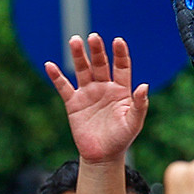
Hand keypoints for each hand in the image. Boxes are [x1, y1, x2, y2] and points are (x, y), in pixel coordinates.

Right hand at [47, 34, 147, 164]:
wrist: (102, 156)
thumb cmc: (121, 139)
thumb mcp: (134, 122)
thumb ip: (139, 104)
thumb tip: (144, 85)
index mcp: (121, 90)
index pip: (121, 66)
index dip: (120, 54)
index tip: (118, 41)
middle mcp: (104, 87)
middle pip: (100, 64)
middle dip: (97, 50)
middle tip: (93, 37)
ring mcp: (88, 94)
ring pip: (82, 70)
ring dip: (78, 56)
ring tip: (74, 40)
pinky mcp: (73, 103)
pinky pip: (63, 87)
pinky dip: (56, 76)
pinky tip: (49, 65)